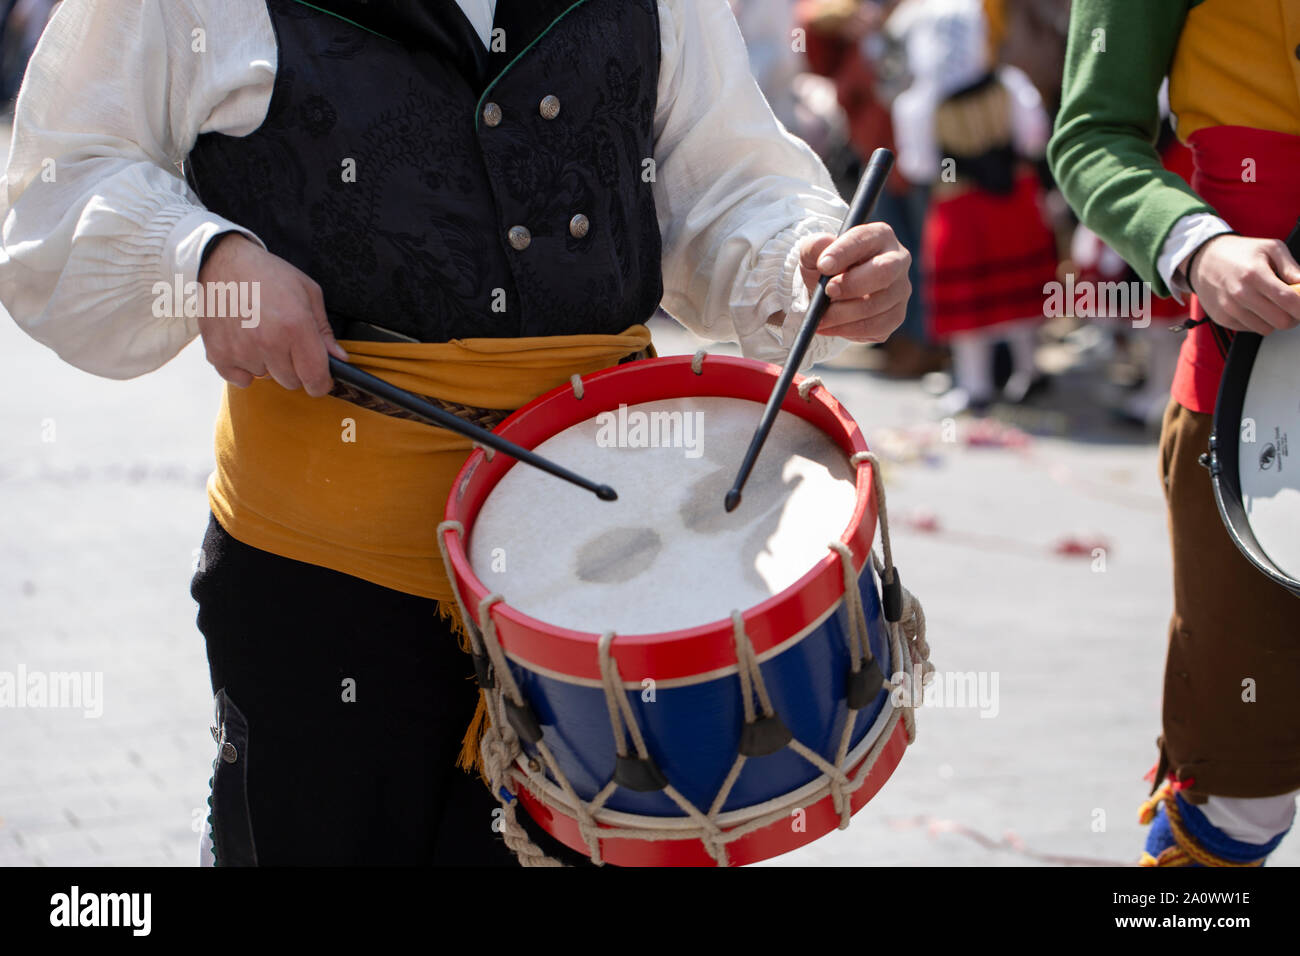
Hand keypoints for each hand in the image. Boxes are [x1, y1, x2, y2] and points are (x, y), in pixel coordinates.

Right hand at [196, 234, 347, 396]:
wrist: (223, 261)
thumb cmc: (268, 275)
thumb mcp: (308, 293)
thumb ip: (324, 331)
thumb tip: (339, 359)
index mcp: (295, 326)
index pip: (315, 378)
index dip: (321, 383)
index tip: (320, 378)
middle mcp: (268, 342)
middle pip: (291, 382)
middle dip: (293, 368)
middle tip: (285, 342)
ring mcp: (241, 350)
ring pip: (265, 378)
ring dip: (266, 364)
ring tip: (260, 333)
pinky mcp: (218, 354)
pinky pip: (240, 380)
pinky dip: (243, 368)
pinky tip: (243, 343)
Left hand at [798, 222, 911, 343]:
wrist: (830, 292)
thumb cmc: (826, 266)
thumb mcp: (814, 253)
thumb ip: (815, 247)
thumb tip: (824, 254)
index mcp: (879, 235)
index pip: (865, 239)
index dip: (843, 253)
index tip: (823, 266)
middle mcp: (898, 260)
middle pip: (883, 272)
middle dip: (851, 285)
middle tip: (827, 292)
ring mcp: (900, 290)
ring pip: (875, 305)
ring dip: (842, 314)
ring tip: (820, 316)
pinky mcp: (895, 316)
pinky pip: (875, 328)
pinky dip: (848, 330)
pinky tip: (830, 327)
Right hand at [1186, 234, 1299, 335]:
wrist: (1203, 260)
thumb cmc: (1239, 253)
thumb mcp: (1270, 248)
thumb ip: (1292, 268)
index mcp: (1255, 274)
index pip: (1289, 300)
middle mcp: (1240, 294)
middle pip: (1281, 321)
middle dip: (1293, 316)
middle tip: (1292, 307)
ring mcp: (1229, 309)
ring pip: (1267, 329)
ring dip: (1274, 320)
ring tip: (1271, 305)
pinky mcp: (1222, 319)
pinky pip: (1251, 329)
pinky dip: (1258, 321)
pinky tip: (1253, 307)